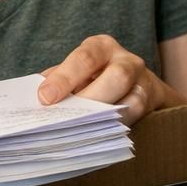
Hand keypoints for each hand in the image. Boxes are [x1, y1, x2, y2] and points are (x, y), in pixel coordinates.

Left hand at [38, 34, 175, 122]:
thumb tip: (35, 101)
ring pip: (133, 102)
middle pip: (117, 77)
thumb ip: (58, 81)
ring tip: (81, 131)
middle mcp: (127, 61)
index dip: (65, 78)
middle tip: (67, 117)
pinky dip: (116, 130)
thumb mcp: (75, 72)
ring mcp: (144, 83)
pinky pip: (137, 120)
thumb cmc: (94, 77)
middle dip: (91, 99)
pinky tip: (96, 138)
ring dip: (106, 119)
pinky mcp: (152, 104)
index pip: (85, 58)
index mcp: (101, 47)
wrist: (134, 84)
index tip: (45, 97)